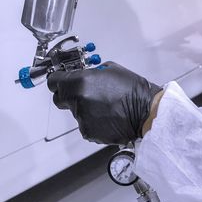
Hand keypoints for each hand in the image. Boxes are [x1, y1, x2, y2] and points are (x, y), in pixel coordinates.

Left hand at [47, 62, 161, 145]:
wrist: (146, 112)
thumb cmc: (132, 89)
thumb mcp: (110, 69)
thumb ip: (90, 73)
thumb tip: (82, 75)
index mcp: (81, 82)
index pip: (54, 82)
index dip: (56, 81)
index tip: (59, 81)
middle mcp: (78, 101)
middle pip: (60, 98)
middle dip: (68, 95)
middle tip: (82, 93)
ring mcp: (82, 118)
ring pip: (74, 112)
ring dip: (84, 108)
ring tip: (104, 106)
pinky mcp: (89, 132)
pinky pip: (84, 124)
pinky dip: (92, 121)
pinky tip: (106, 116)